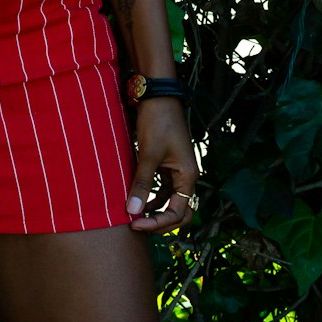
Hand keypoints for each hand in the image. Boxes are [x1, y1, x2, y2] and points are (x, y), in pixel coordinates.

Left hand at [125, 97, 198, 233]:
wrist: (157, 96)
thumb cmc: (157, 122)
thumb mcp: (148, 154)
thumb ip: (142, 183)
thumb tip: (133, 211)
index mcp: (188, 176)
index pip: (178, 213)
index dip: (157, 223)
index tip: (135, 223)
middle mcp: (186, 176)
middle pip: (178, 212)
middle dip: (159, 222)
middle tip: (136, 226)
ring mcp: (177, 171)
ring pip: (169, 201)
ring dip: (153, 211)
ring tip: (132, 215)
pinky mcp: (167, 163)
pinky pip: (161, 188)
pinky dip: (151, 196)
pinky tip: (135, 199)